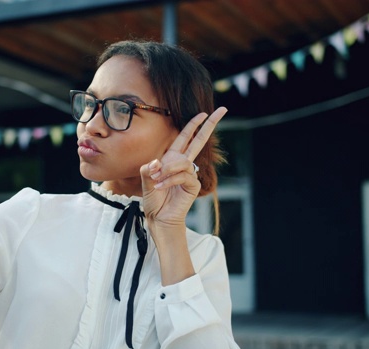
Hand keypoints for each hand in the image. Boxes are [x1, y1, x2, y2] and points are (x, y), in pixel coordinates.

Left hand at [140, 107, 226, 240]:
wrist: (158, 217)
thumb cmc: (153, 198)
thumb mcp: (145, 179)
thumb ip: (148, 168)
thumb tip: (158, 162)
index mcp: (173, 158)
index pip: (186, 137)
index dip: (194, 125)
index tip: (204, 112)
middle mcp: (184, 163)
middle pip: (200, 140)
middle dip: (210, 125)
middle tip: (222, 110)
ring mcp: (190, 174)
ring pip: (182, 161)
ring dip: (167, 169)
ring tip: (157, 180)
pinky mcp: (193, 185)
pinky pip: (183, 176)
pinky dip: (169, 180)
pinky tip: (160, 186)